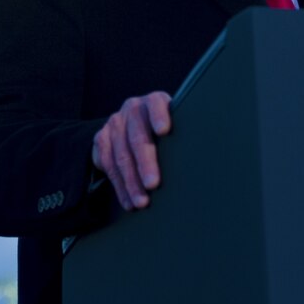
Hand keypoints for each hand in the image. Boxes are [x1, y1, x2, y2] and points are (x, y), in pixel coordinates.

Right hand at [92, 91, 172, 209]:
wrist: (133, 124)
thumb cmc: (166, 130)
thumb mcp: (176, 125)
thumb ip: (183, 135)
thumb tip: (201, 160)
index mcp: (154, 101)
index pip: (156, 104)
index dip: (159, 115)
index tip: (164, 130)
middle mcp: (132, 109)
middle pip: (137, 137)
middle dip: (145, 163)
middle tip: (153, 184)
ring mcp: (115, 123)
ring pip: (121, 155)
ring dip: (131, 182)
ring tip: (142, 202)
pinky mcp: (101, 139)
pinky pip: (108, 166)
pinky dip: (120, 187)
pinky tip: (129, 201)